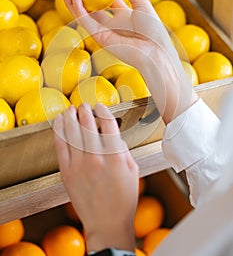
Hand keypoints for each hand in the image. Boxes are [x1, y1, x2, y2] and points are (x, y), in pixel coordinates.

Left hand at [53, 102, 138, 251]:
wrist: (107, 222)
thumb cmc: (123, 199)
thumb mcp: (132, 170)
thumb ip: (122, 149)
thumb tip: (113, 136)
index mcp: (115, 155)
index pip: (108, 123)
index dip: (103, 111)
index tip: (100, 107)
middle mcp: (96, 157)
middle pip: (87, 123)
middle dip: (85, 110)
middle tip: (84, 105)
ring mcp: (79, 164)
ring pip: (72, 131)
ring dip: (70, 116)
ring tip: (70, 110)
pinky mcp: (67, 172)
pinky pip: (60, 145)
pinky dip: (58, 131)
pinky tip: (58, 123)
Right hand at [60, 0, 197, 123]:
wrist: (153, 51)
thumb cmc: (153, 30)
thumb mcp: (142, 3)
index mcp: (124, 17)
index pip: (108, 1)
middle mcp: (112, 25)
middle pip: (91, 9)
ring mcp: (104, 32)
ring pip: (84, 16)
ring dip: (72, 3)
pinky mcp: (100, 38)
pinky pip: (86, 22)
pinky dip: (78, 9)